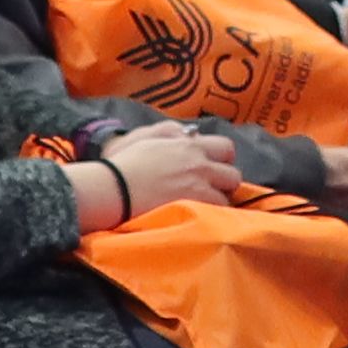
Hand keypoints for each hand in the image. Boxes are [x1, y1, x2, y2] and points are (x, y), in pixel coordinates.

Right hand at [99, 123, 245, 217]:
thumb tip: (190, 134)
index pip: (226, 148)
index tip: (212, 168)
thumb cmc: (124, 162)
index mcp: (188, 145)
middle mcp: (199, 164)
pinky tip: (197, 215)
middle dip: (225, 182)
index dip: (222, 160)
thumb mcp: (148, 136)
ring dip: (217, 201)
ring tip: (202, 205)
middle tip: (210, 189)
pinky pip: (217, 212)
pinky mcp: (195, 206)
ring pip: (227, 196)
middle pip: (233, 174)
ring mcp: (199, 186)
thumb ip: (171, 131)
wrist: (114, 188)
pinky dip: (210, 214)